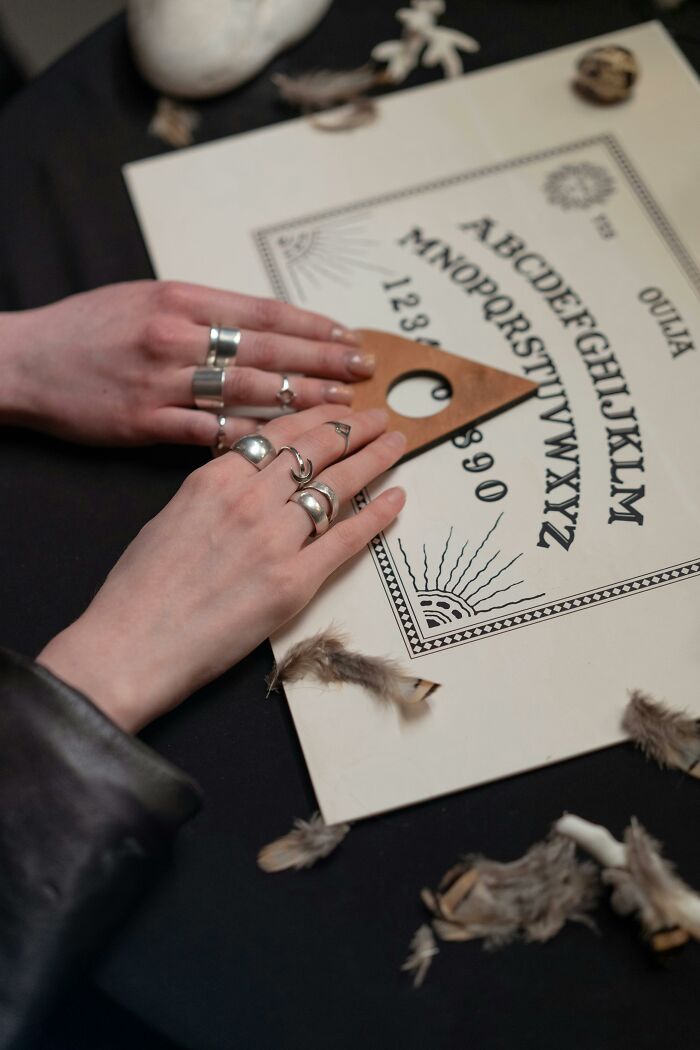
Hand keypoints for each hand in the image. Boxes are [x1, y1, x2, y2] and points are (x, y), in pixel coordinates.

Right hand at [0, 281, 374, 445]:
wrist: (24, 361)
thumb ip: (202, 310)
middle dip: (322, 361)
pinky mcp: (146, 423)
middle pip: (267, 350)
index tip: (347, 336)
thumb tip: (262, 325)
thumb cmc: (86, 327)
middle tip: (364, 371)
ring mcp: (162, 382)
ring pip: (247, 393)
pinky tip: (288, 446)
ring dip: (301, 400)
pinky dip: (252, 439)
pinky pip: (211, 432)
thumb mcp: (144, 297)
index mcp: (180, 298)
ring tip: (342, 407)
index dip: (312, 326)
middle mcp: (176, 336)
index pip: (264, 312)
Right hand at [38, 406, 405, 730]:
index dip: (317, 417)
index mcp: (214, 478)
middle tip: (381, 417)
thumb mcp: (170, 517)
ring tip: (396, 443)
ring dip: (374, 459)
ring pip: (338, 485)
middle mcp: (249, 498)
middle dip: (355, 428)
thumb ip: (213, 493)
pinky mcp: (294, 581)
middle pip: (316, 449)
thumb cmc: (139, 590)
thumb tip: (246, 481)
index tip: (339, 409)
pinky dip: (377, 515)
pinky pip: (347, 538)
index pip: (280, 433)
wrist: (131, 645)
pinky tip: (397, 498)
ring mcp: (275, 539)